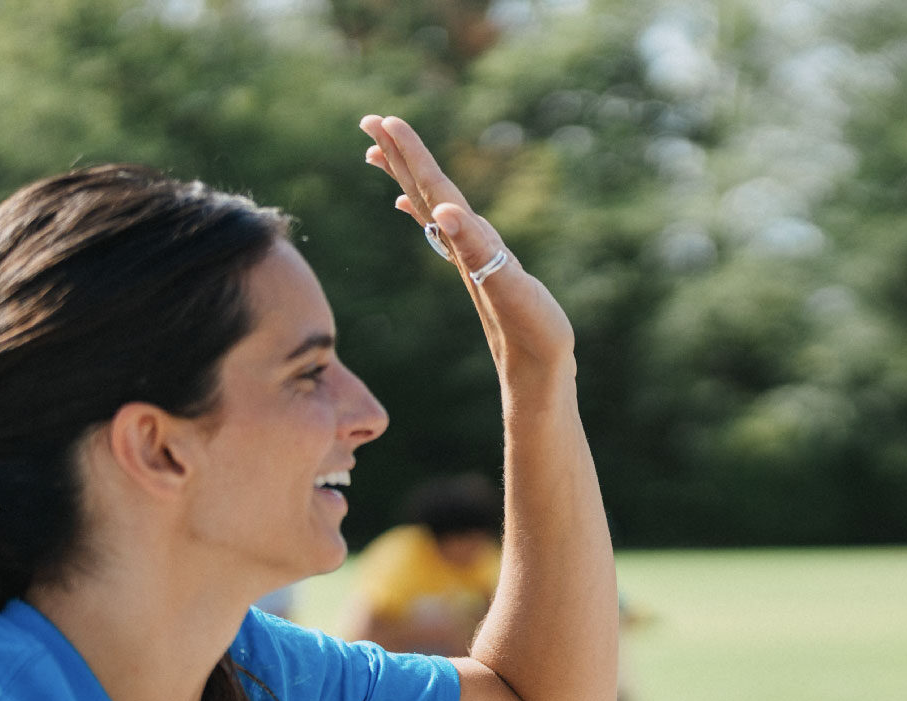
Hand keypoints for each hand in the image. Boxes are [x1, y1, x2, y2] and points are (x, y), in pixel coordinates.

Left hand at [359, 115, 575, 377]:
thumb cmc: (531, 332)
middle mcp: (462, 245)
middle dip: (398, 154)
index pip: (431, 188)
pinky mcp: (482, 271)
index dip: (409, 155)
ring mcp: (470, 258)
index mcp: (466, 242)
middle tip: (370, 121)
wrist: (536, 373)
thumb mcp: (507, 288)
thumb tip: (440, 211)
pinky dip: (428, 212)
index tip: (382, 123)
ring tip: (380, 152)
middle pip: (423, 191)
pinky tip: (418, 208)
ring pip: (431, 207)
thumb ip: (476, 249)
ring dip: (407, 176)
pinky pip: (447, 231)